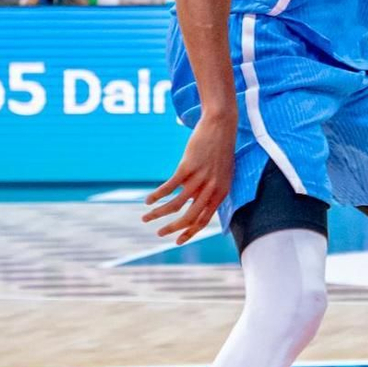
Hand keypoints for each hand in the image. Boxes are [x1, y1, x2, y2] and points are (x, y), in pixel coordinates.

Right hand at [143, 115, 235, 243]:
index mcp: (220, 193)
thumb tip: (197, 204)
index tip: (177, 240)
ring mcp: (199, 179)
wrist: (221, 126)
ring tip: (146, 217)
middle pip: (189, 217)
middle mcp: (211, 189)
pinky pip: (169, 187)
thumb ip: (211, 191)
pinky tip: (148, 200)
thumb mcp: (222, 174)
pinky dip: (156, 196)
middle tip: (159, 233)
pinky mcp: (187, 167)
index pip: (203, 221)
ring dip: (158, 213)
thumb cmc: (220, 150)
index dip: (189, 233)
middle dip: (172, 228)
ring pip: (175, 205)